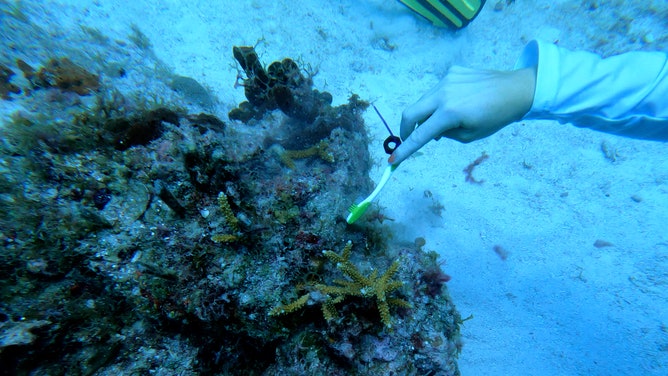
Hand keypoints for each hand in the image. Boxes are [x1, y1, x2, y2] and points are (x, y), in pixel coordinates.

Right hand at [389, 66, 535, 164]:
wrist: (516, 90)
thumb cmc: (496, 117)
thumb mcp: (470, 136)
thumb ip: (445, 135)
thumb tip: (431, 131)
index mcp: (449, 113)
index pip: (420, 134)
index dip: (405, 149)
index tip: (393, 160)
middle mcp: (443, 94)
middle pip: (411, 113)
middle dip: (406, 129)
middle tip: (409, 138)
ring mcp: (446, 80)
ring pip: (423, 101)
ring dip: (425, 115)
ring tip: (443, 122)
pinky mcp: (452, 72)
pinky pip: (437, 90)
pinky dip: (439, 102)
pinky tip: (457, 103)